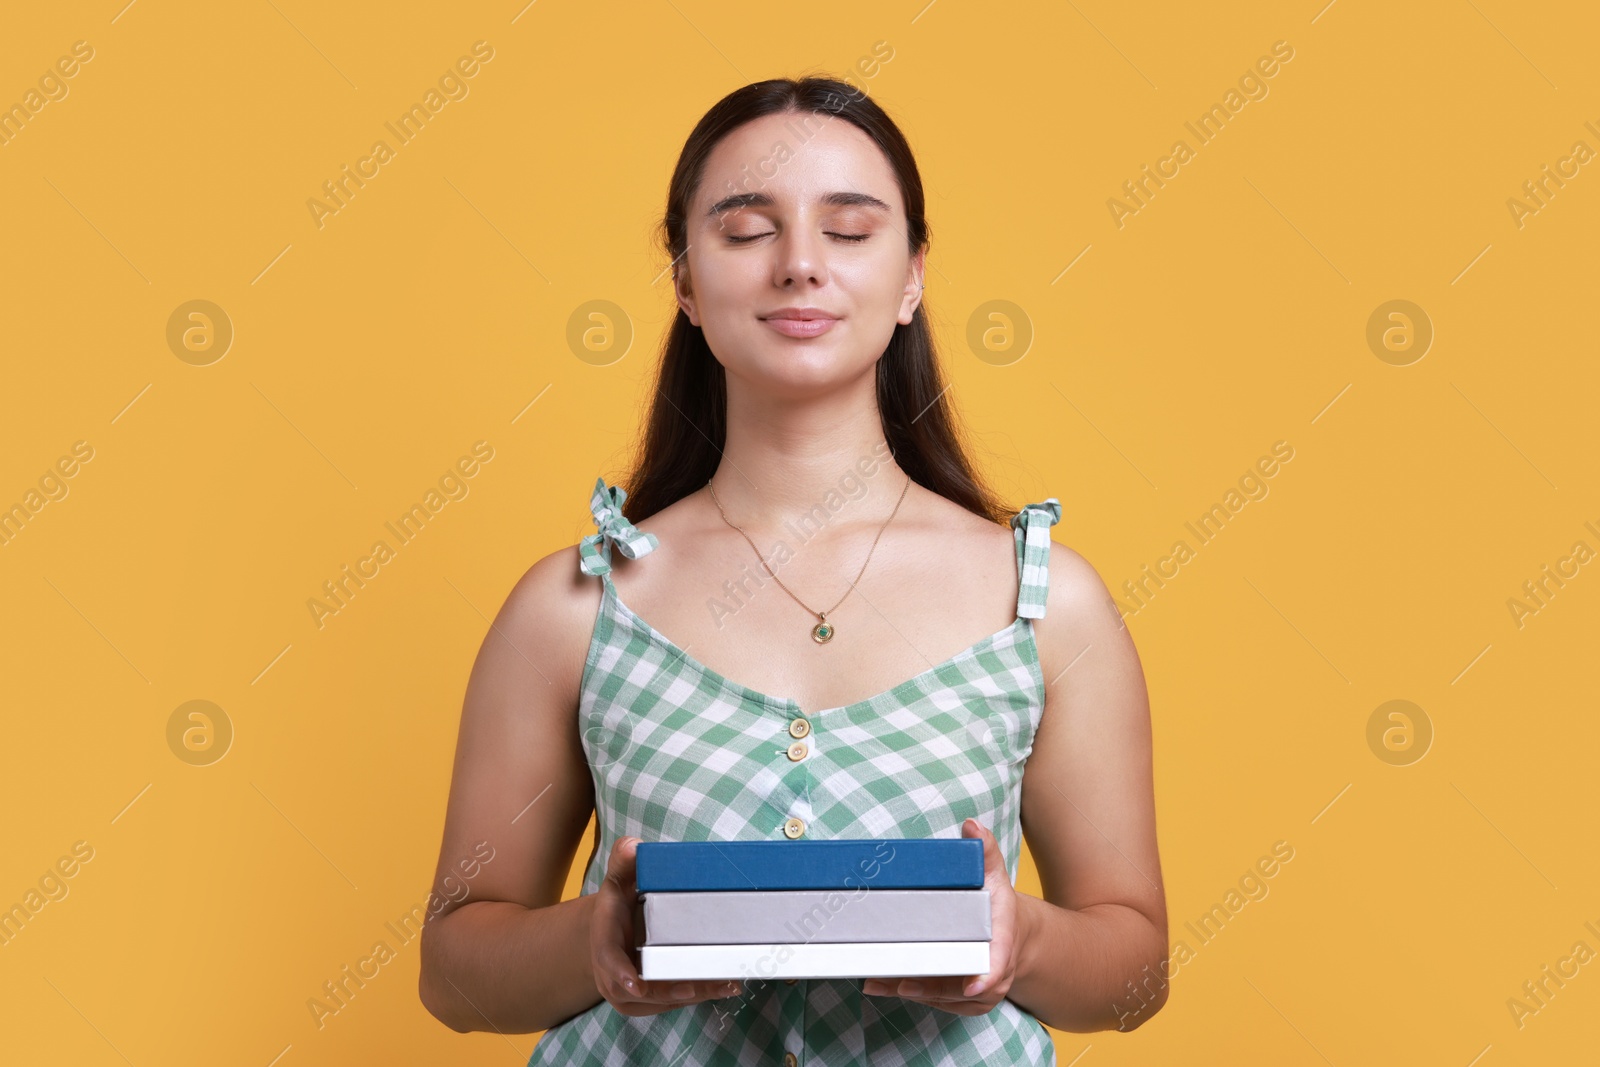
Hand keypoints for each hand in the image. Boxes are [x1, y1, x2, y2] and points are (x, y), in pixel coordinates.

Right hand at [591, 835, 744, 1015]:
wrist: (613, 929)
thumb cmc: (620, 901)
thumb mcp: (619, 876)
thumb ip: (624, 859)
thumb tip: (633, 848)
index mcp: (604, 938)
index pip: (608, 957)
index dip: (620, 972)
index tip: (635, 984)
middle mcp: (611, 973)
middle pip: (639, 990)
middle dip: (670, 990)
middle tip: (700, 986)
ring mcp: (629, 992)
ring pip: (660, 1001)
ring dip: (693, 995)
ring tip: (726, 985)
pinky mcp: (648, 1000)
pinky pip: (671, 1003)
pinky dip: (698, 996)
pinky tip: (724, 986)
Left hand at [862, 818, 1018, 1015]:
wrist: (1017, 936)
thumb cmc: (998, 906)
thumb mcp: (996, 876)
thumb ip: (986, 851)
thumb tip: (971, 825)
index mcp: (1003, 941)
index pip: (997, 962)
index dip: (986, 976)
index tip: (972, 986)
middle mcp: (996, 974)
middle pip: (962, 987)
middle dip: (930, 987)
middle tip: (897, 980)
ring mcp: (981, 992)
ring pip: (945, 999)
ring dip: (913, 992)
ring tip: (879, 982)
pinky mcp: (965, 1001)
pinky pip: (939, 1003)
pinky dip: (913, 995)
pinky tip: (885, 986)